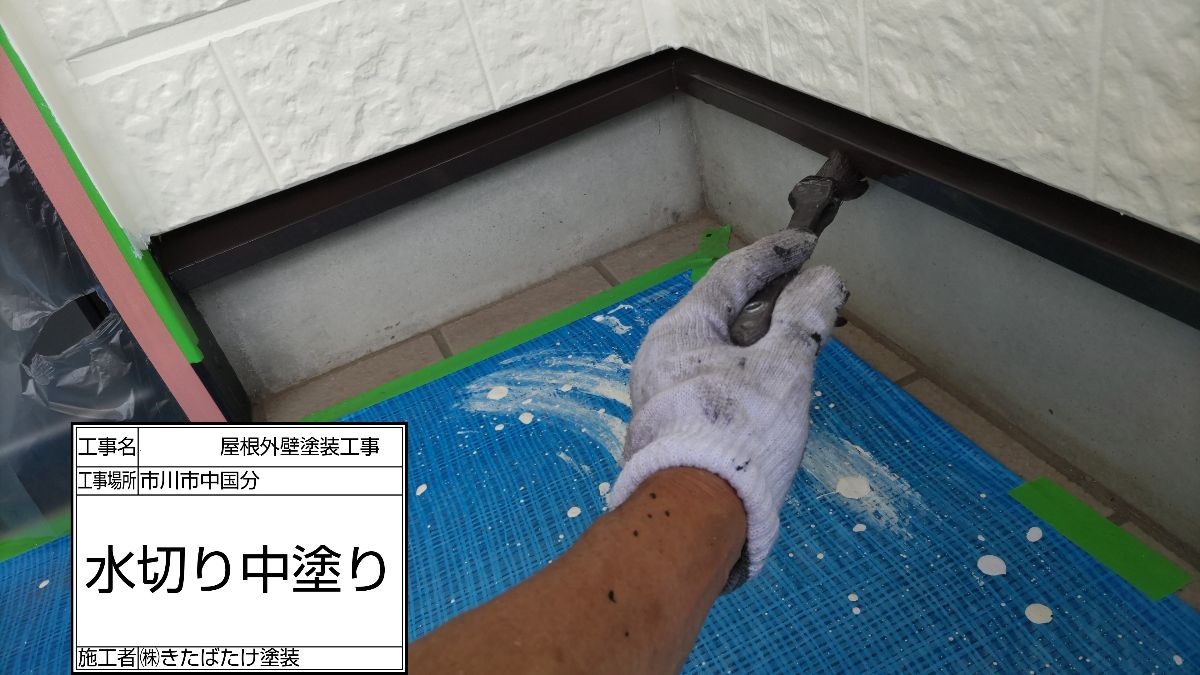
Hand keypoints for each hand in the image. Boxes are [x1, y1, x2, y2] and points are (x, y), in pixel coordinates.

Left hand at [608, 229, 847, 588]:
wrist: (693, 519)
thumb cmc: (736, 434)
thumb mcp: (782, 368)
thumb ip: (804, 320)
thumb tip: (823, 279)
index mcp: (680, 330)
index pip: (730, 274)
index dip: (773, 255)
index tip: (807, 244)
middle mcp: (663, 357)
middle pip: (722, 312)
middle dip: (770, 300)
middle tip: (813, 293)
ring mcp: (665, 396)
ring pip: (721, 351)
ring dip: (763, 340)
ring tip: (802, 339)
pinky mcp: (675, 430)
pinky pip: (717, 382)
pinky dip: (750, 372)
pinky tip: (775, 387)